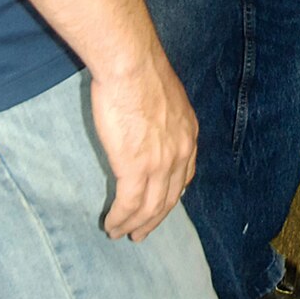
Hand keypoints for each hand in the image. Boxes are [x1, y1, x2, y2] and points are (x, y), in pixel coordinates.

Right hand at [91, 46, 197, 241]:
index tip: (161, 206)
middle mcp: (180, 152)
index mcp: (188, 134)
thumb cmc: (140, 71)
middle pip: (170, 198)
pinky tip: (111, 225)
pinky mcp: (135, 168)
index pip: (184, 176)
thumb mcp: (165, 96)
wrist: (131, 64)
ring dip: (135, 225)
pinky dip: (120, 219)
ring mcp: (160, 163)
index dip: (172, 195)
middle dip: (154, 219)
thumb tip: (149, 120)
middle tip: (141, 233)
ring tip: (121, 234)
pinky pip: (128, 204)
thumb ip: (163, 116)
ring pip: (150, 207)